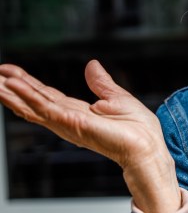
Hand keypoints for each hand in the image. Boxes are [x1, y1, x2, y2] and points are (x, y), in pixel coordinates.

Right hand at [0, 61, 180, 212]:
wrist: (148, 147)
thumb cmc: (139, 131)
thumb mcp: (117, 98)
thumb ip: (101, 83)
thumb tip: (92, 65)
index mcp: (77, 112)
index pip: (45, 96)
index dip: (26, 83)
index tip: (8, 71)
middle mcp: (68, 119)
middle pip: (32, 101)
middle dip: (10, 88)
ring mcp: (67, 123)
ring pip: (32, 104)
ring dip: (12, 92)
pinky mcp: (72, 123)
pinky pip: (45, 107)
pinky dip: (28, 96)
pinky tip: (12, 86)